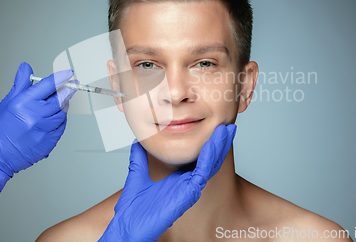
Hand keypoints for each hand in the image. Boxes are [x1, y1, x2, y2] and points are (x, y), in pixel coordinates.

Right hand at [0, 62, 76, 201]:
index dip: (61, 77)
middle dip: (67, 91)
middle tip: (71, 85)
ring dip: (63, 107)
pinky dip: (59, 121)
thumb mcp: (6, 103)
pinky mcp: (48, 144)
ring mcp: (43, 131)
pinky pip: (61, 128)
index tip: (69, 73)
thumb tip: (26, 67)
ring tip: (55, 105)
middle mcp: (35, 117)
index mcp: (23, 104)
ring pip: (63, 114)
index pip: (49, 85)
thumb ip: (21, 84)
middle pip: (60, 99)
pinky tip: (52, 119)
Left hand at [98, 124, 236, 241]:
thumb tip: (138, 140)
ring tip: (226, 131)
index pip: (198, 159)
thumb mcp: (137, 175)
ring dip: (219, 147)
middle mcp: (188, 184)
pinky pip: (202, 173)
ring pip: (210, 165)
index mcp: (179, 180)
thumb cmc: (133, 210)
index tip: (213, 128)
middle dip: (220, 144)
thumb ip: (138, 158)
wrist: (127, 228)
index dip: (207, 144)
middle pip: (210, 161)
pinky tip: (212, 144)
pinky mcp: (189, 194)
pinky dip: (208, 157)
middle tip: (228, 127)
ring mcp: (190, 189)